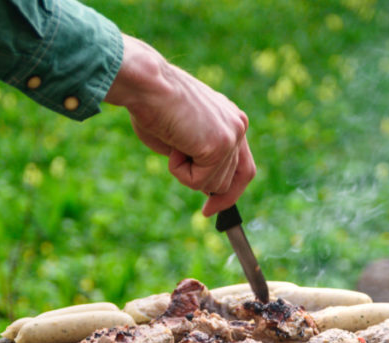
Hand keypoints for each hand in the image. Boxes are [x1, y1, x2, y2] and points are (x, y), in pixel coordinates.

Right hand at [105, 35, 255, 215]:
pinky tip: (173, 146)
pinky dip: (179, 172)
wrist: (146, 84)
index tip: (214, 209)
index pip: (243, 165)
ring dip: (187, 174)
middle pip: (234, 180)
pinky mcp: (221, 145)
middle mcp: (238, 125)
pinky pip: (199, 182)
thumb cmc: (152, 106)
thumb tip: (209, 189)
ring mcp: (232, 135)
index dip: (231, 191)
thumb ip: (198, 158)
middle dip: (216, 196)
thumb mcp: (181, 137)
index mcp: (230, 119)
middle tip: (206, 213)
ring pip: (214, 184)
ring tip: (173, 144)